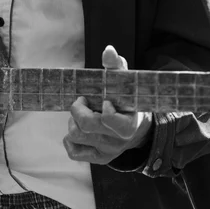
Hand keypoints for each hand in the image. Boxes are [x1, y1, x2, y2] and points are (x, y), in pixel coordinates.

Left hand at [63, 46, 152, 163]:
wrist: (139, 129)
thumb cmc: (129, 101)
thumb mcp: (126, 83)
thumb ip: (117, 66)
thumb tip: (108, 50)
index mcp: (128, 124)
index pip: (109, 119)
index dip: (102, 108)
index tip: (104, 101)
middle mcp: (118, 141)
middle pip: (85, 126)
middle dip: (78, 110)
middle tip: (83, 102)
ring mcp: (107, 151)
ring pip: (75, 136)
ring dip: (73, 122)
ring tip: (82, 115)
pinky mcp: (98, 158)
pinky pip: (74, 152)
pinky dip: (70, 140)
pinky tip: (78, 130)